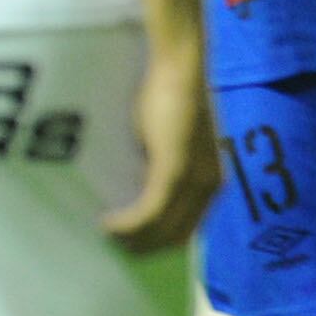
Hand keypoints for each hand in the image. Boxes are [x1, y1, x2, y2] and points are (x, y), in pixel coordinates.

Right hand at [105, 38, 220, 252]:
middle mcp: (210, 186)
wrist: (178, 67)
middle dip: (143, 248)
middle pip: (176, 238)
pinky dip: (127, 223)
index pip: (187, 230)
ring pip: (162, 229)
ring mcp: (194, 180)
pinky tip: (106, 223)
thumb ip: (158, 166)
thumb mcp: (165, 142)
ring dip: (131, 239)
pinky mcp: (175, 171)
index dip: (158, 242)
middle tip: (111, 248)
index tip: (128, 245)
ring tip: (104, 237)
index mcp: (211, 181)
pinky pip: (150, 212)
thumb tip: (134, 187)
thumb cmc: (167, 96)